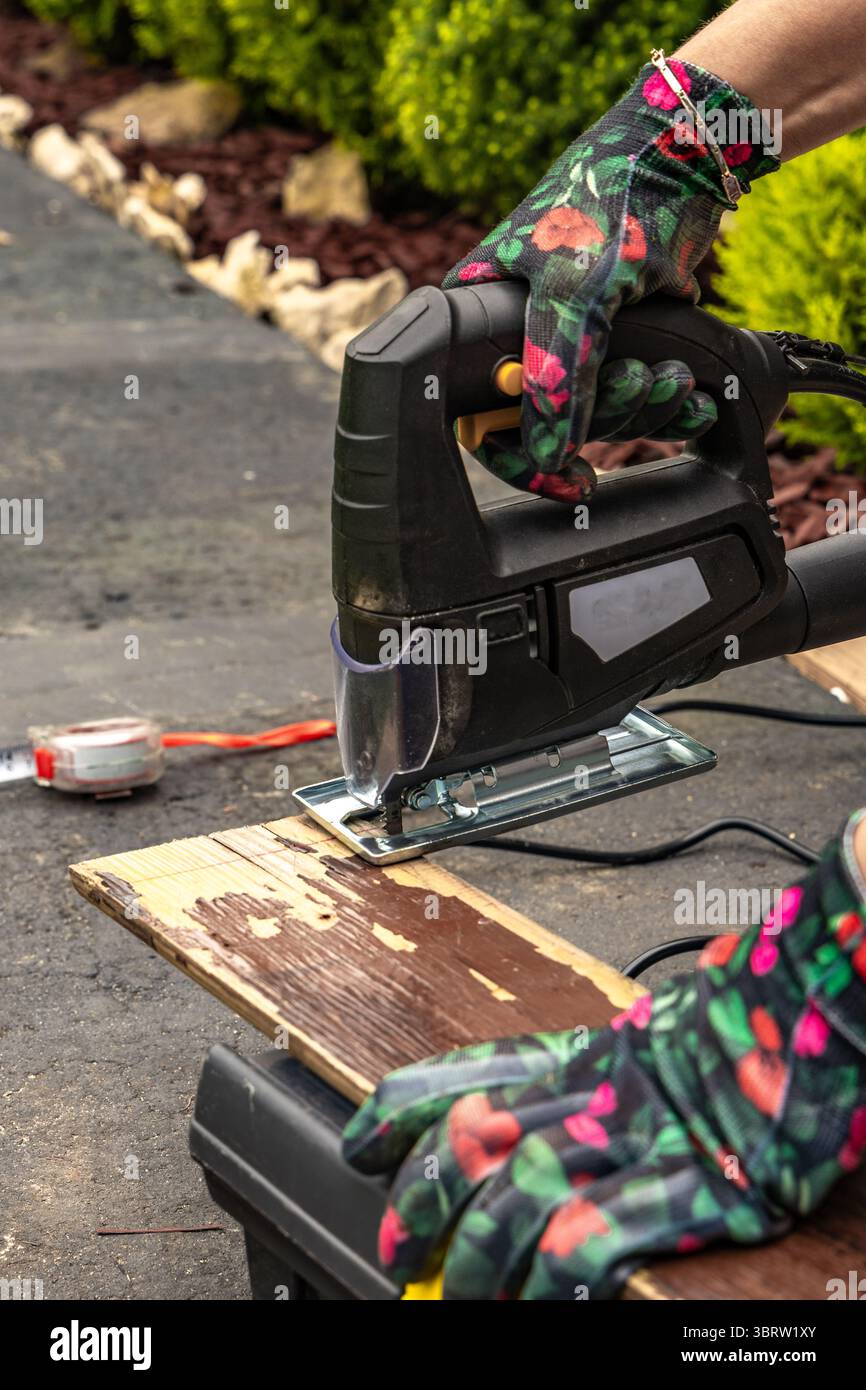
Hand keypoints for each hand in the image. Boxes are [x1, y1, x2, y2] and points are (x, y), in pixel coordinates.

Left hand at [343, 814, 865, 1299]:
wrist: (817, 1008)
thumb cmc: (741, 1030)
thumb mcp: (651, 1041)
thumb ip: (594, 1076)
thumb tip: (532, 1116)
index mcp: (584, 1054)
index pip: (469, 1073)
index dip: (403, 1110)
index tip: (362, 1141)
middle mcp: (595, 1093)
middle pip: (478, 1139)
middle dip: (423, 1198)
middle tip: (395, 1243)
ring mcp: (639, 1139)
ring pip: (520, 1196)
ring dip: (476, 1255)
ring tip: (456, 1292)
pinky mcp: (690, 1189)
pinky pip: (599, 1238)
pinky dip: (555, 1279)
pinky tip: (536, 1303)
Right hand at [444, 58, 778, 502]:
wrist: (687, 157)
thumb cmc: (612, 197)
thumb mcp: (574, 293)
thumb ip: (556, 376)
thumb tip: (546, 454)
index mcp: (479, 316)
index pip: (480, 416)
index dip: (521, 455)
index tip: (565, 478)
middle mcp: (518, 333)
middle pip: (548, 422)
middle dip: (607, 419)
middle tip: (644, 385)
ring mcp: (571, 341)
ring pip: (597, 417)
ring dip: (645, 409)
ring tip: (676, 378)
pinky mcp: (619, 343)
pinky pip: (634, 401)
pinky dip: (667, 405)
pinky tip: (691, 395)